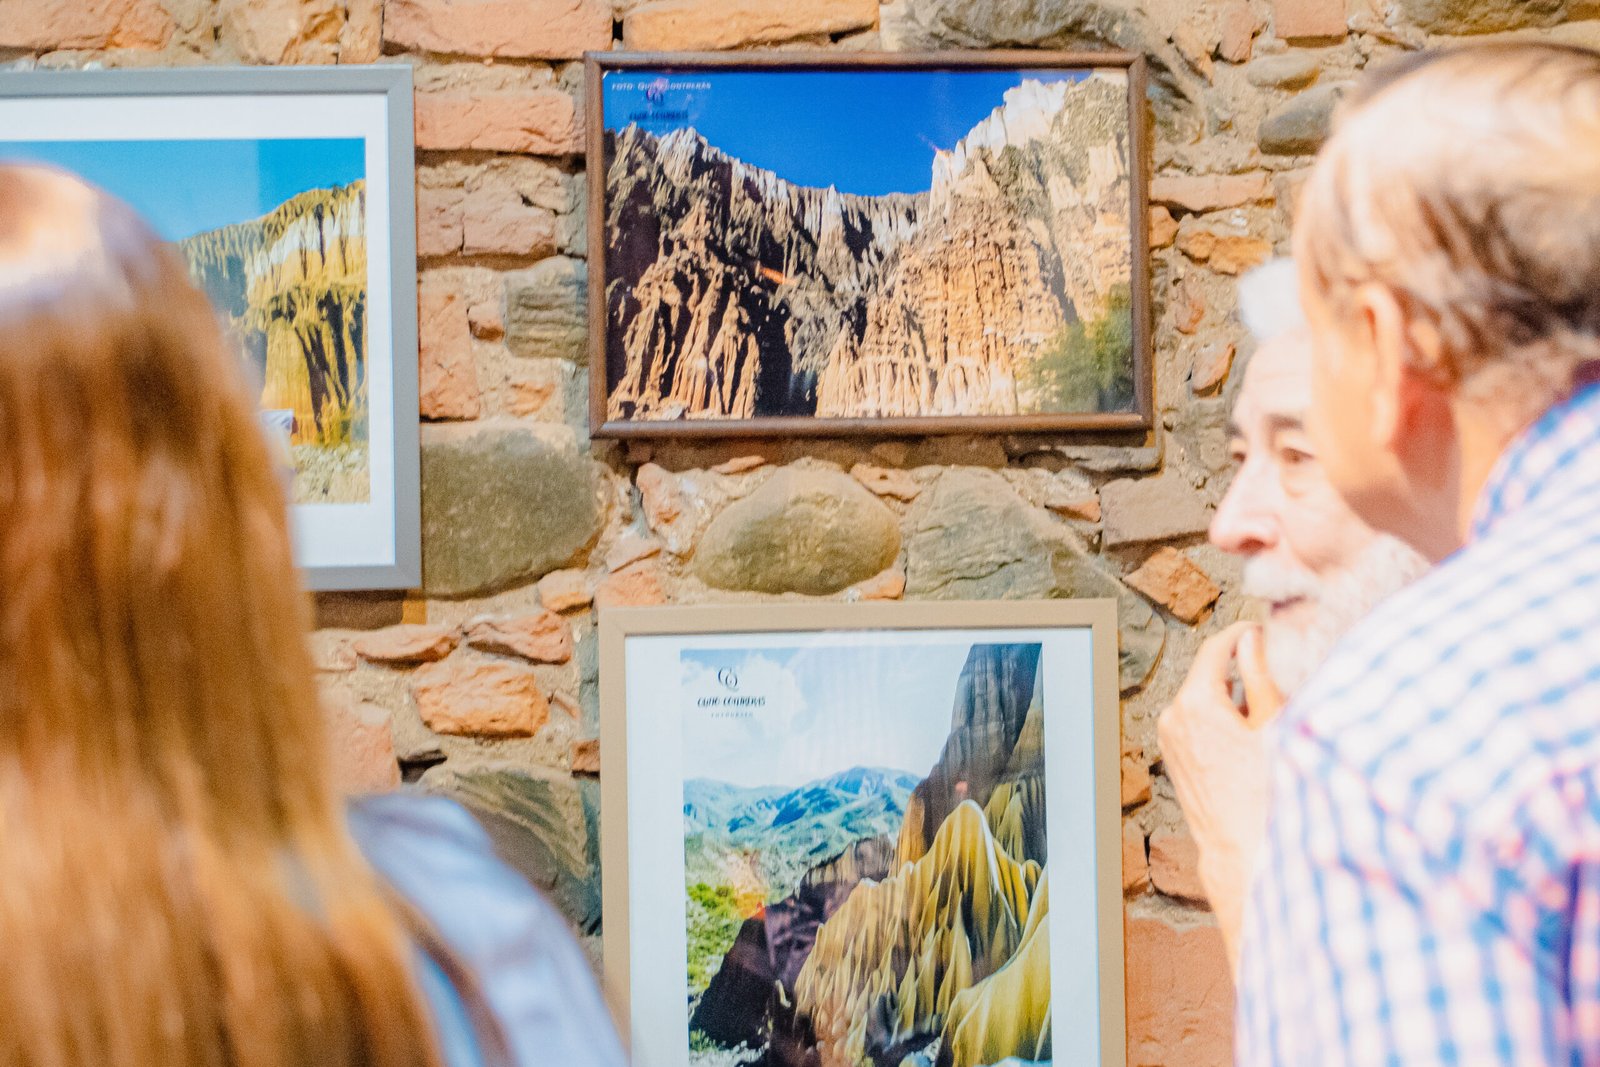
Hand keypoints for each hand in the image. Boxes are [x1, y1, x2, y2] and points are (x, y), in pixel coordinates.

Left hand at [1156, 622, 1283, 972]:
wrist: (1242, 850)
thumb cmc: (1265, 793)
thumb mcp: (1275, 724)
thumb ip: (1262, 673)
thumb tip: (1254, 637)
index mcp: (1195, 703)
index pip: (1217, 646)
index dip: (1245, 632)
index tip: (1267, 628)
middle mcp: (1173, 716)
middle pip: (1212, 673)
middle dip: (1244, 669)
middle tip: (1282, 671)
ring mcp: (1169, 737)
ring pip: (1207, 698)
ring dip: (1237, 697)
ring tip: (1273, 714)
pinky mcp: (1174, 755)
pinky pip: (1200, 722)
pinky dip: (1225, 719)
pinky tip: (1254, 738)